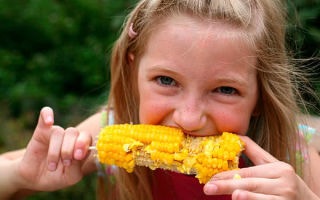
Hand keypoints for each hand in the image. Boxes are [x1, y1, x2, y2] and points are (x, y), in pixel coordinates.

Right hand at [17, 107, 91, 191]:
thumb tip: (78, 155)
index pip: (87, 138)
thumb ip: (76, 167)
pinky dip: (47, 114)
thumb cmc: (56, 177)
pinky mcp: (41, 130)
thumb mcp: (70, 177)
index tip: (77, 156)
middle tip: (66, 162)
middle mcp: (70, 137)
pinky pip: (45, 113)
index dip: (83, 144)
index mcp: (80, 146)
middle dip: (70, 148)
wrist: (33, 180)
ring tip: (52, 167)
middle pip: (74, 132)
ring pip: (59, 132)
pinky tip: (49, 122)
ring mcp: (55, 132)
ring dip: (55, 151)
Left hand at [203, 136, 319, 199]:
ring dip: (246, 196)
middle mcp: (284, 182)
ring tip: (232, 195)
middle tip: (209, 187)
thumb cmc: (285, 184)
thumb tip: (236, 136)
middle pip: (250, 183)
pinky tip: (242, 199)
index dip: (227, 174)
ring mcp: (286, 197)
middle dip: (227, 185)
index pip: (248, 171)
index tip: (210, 177)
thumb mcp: (273, 166)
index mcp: (279, 168)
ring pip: (260, 196)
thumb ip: (255, 153)